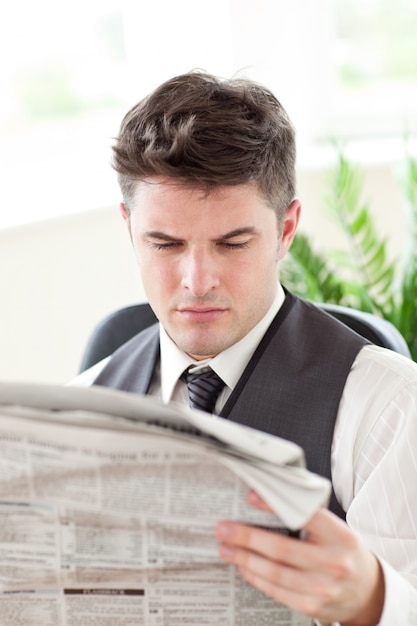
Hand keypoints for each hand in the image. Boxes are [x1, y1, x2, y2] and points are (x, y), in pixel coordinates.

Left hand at [215, 490, 383, 625]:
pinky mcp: (312, 606)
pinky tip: (243, 566)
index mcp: (341, 536)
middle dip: (246, 537)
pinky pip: (276, 590)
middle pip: (281, 548)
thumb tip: (267, 499)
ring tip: (226, 548)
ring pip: (274, 572)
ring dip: (244, 558)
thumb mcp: (336, 529)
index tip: (250, 497)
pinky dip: (255, 577)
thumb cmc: (345, 552)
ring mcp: (323, 588)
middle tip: (224, 528)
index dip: (275, 506)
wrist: (368, 591)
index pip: (304, 516)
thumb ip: (308, 517)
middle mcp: (333, 563)